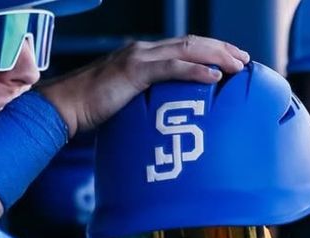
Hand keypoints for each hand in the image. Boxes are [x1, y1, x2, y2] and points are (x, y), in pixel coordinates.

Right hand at [39, 36, 249, 135]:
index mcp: (142, 57)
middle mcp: (143, 51)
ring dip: (216, 57)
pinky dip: (195, 72)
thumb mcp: (125, 105)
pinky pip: (171, 68)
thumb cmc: (90, 112)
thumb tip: (164, 122)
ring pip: (187, 50)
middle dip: (221, 49)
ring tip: (238, 66)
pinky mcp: (133, 72)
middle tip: (245, 59)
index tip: (232, 62)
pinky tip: (214, 78)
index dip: (210, 52)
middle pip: (191, 44)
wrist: (64, 108)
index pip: (183, 48)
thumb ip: (145, 104)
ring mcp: (138, 58)